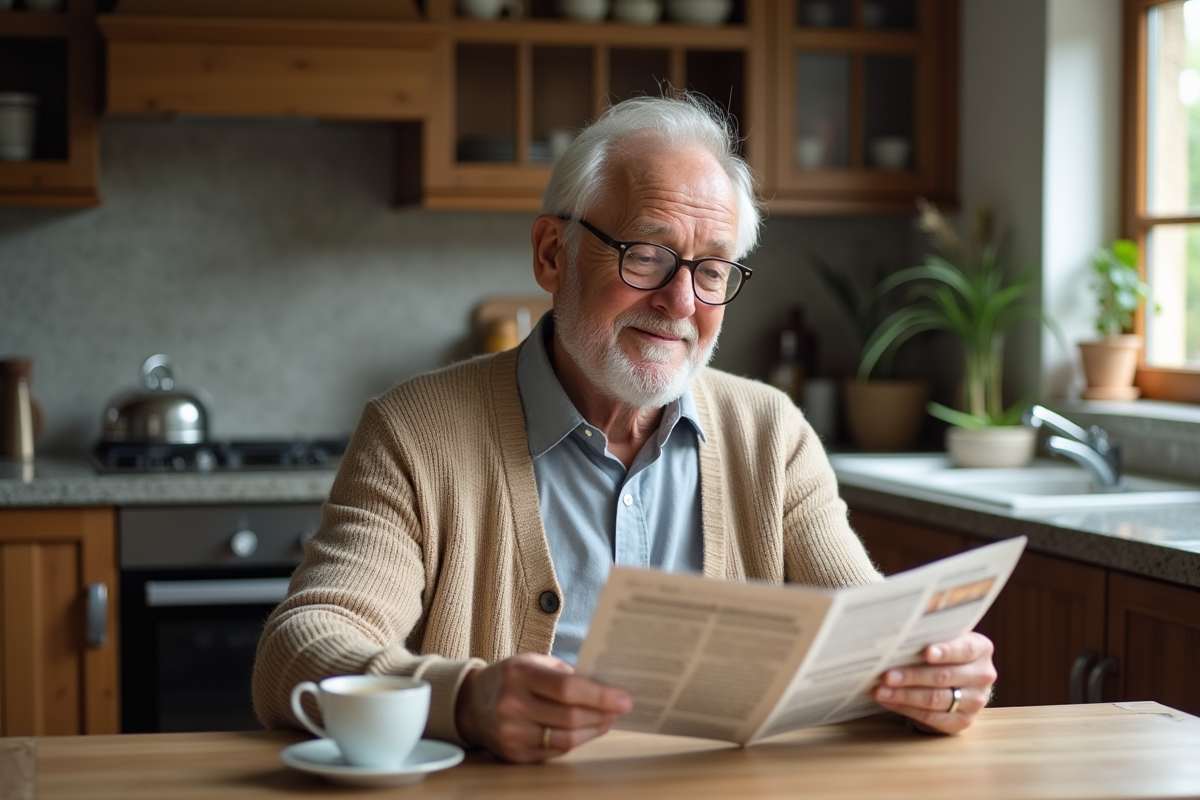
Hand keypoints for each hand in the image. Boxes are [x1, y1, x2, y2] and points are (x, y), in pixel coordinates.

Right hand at [454, 653, 632, 761]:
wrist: (472, 703)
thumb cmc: (512, 677)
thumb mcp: (534, 662)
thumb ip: (567, 674)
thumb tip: (608, 688)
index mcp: (519, 674)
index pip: (567, 688)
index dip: (600, 696)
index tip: (625, 699)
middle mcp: (512, 704)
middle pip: (570, 716)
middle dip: (602, 714)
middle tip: (621, 708)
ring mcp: (511, 733)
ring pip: (566, 738)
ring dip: (594, 730)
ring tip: (608, 719)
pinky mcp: (513, 754)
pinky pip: (555, 751)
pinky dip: (577, 741)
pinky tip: (587, 730)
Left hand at [871, 631, 995, 733]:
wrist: (957, 678)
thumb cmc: (942, 650)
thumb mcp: (943, 636)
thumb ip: (929, 631)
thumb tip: (903, 626)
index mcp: (981, 649)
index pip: (964, 649)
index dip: (945, 652)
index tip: (925, 653)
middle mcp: (982, 675)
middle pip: (944, 676)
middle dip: (911, 676)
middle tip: (886, 675)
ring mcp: (975, 701)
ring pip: (936, 699)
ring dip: (904, 695)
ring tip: (880, 690)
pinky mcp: (963, 721)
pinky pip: (932, 717)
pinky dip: (906, 709)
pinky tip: (889, 701)